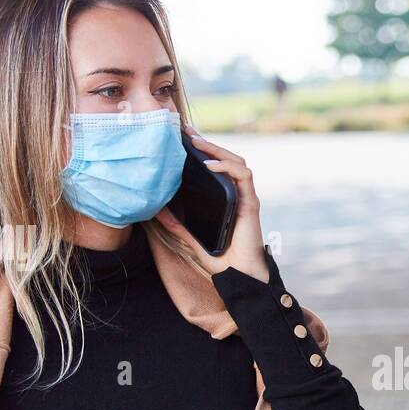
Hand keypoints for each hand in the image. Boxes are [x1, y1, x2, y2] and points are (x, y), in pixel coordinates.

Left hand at [155, 125, 268, 282]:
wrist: (242, 278)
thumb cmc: (224, 263)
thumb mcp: (194, 242)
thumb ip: (179, 228)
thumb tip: (158, 212)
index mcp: (226, 200)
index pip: (216, 168)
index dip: (202, 151)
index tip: (183, 141)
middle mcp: (237, 195)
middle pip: (226, 159)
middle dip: (207, 143)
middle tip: (186, 131)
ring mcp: (245, 198)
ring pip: (237, 161)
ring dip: (217, 149)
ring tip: (197, 143)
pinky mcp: (251, 203)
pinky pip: (244, 175)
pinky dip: (228, 166)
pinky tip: (211, 165)